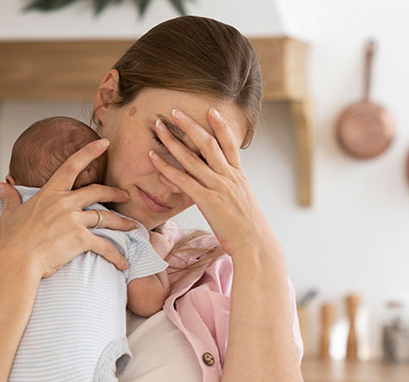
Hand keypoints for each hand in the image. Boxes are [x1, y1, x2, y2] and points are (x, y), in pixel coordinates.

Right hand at [0, 139, 136, 278]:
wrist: (16, 260)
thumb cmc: (11, 239)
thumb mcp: (9, 214)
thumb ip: (10, 198)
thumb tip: (1, 186)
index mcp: (50, 193)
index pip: (72, 165)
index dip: (90, 151)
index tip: (105, 142)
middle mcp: (65, 202)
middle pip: (98, 192)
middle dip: (115, 192)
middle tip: (126, 195)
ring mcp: (74, 220)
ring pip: (106, 218)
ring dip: (122, 223)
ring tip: (132, 227)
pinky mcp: (80, 238)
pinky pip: (105, 246)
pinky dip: (116, 255)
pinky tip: (123, 263)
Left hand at [149, 108, 282, 259]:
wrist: (255, 243)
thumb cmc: (248, 227)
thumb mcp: (242, 201)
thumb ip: (230, 188)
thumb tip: (220, 183)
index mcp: (239, 176)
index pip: (230, 144)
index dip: (220, 126)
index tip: (211, 110)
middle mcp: (229, 177)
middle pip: (208, 144)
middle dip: (190, 125)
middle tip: (175, 111)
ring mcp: (218, 187)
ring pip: (192, 158)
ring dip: (173, 140)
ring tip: (159, 127)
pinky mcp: (207, 200)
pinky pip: (183, 180)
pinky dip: (167, 167)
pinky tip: (154, 158)